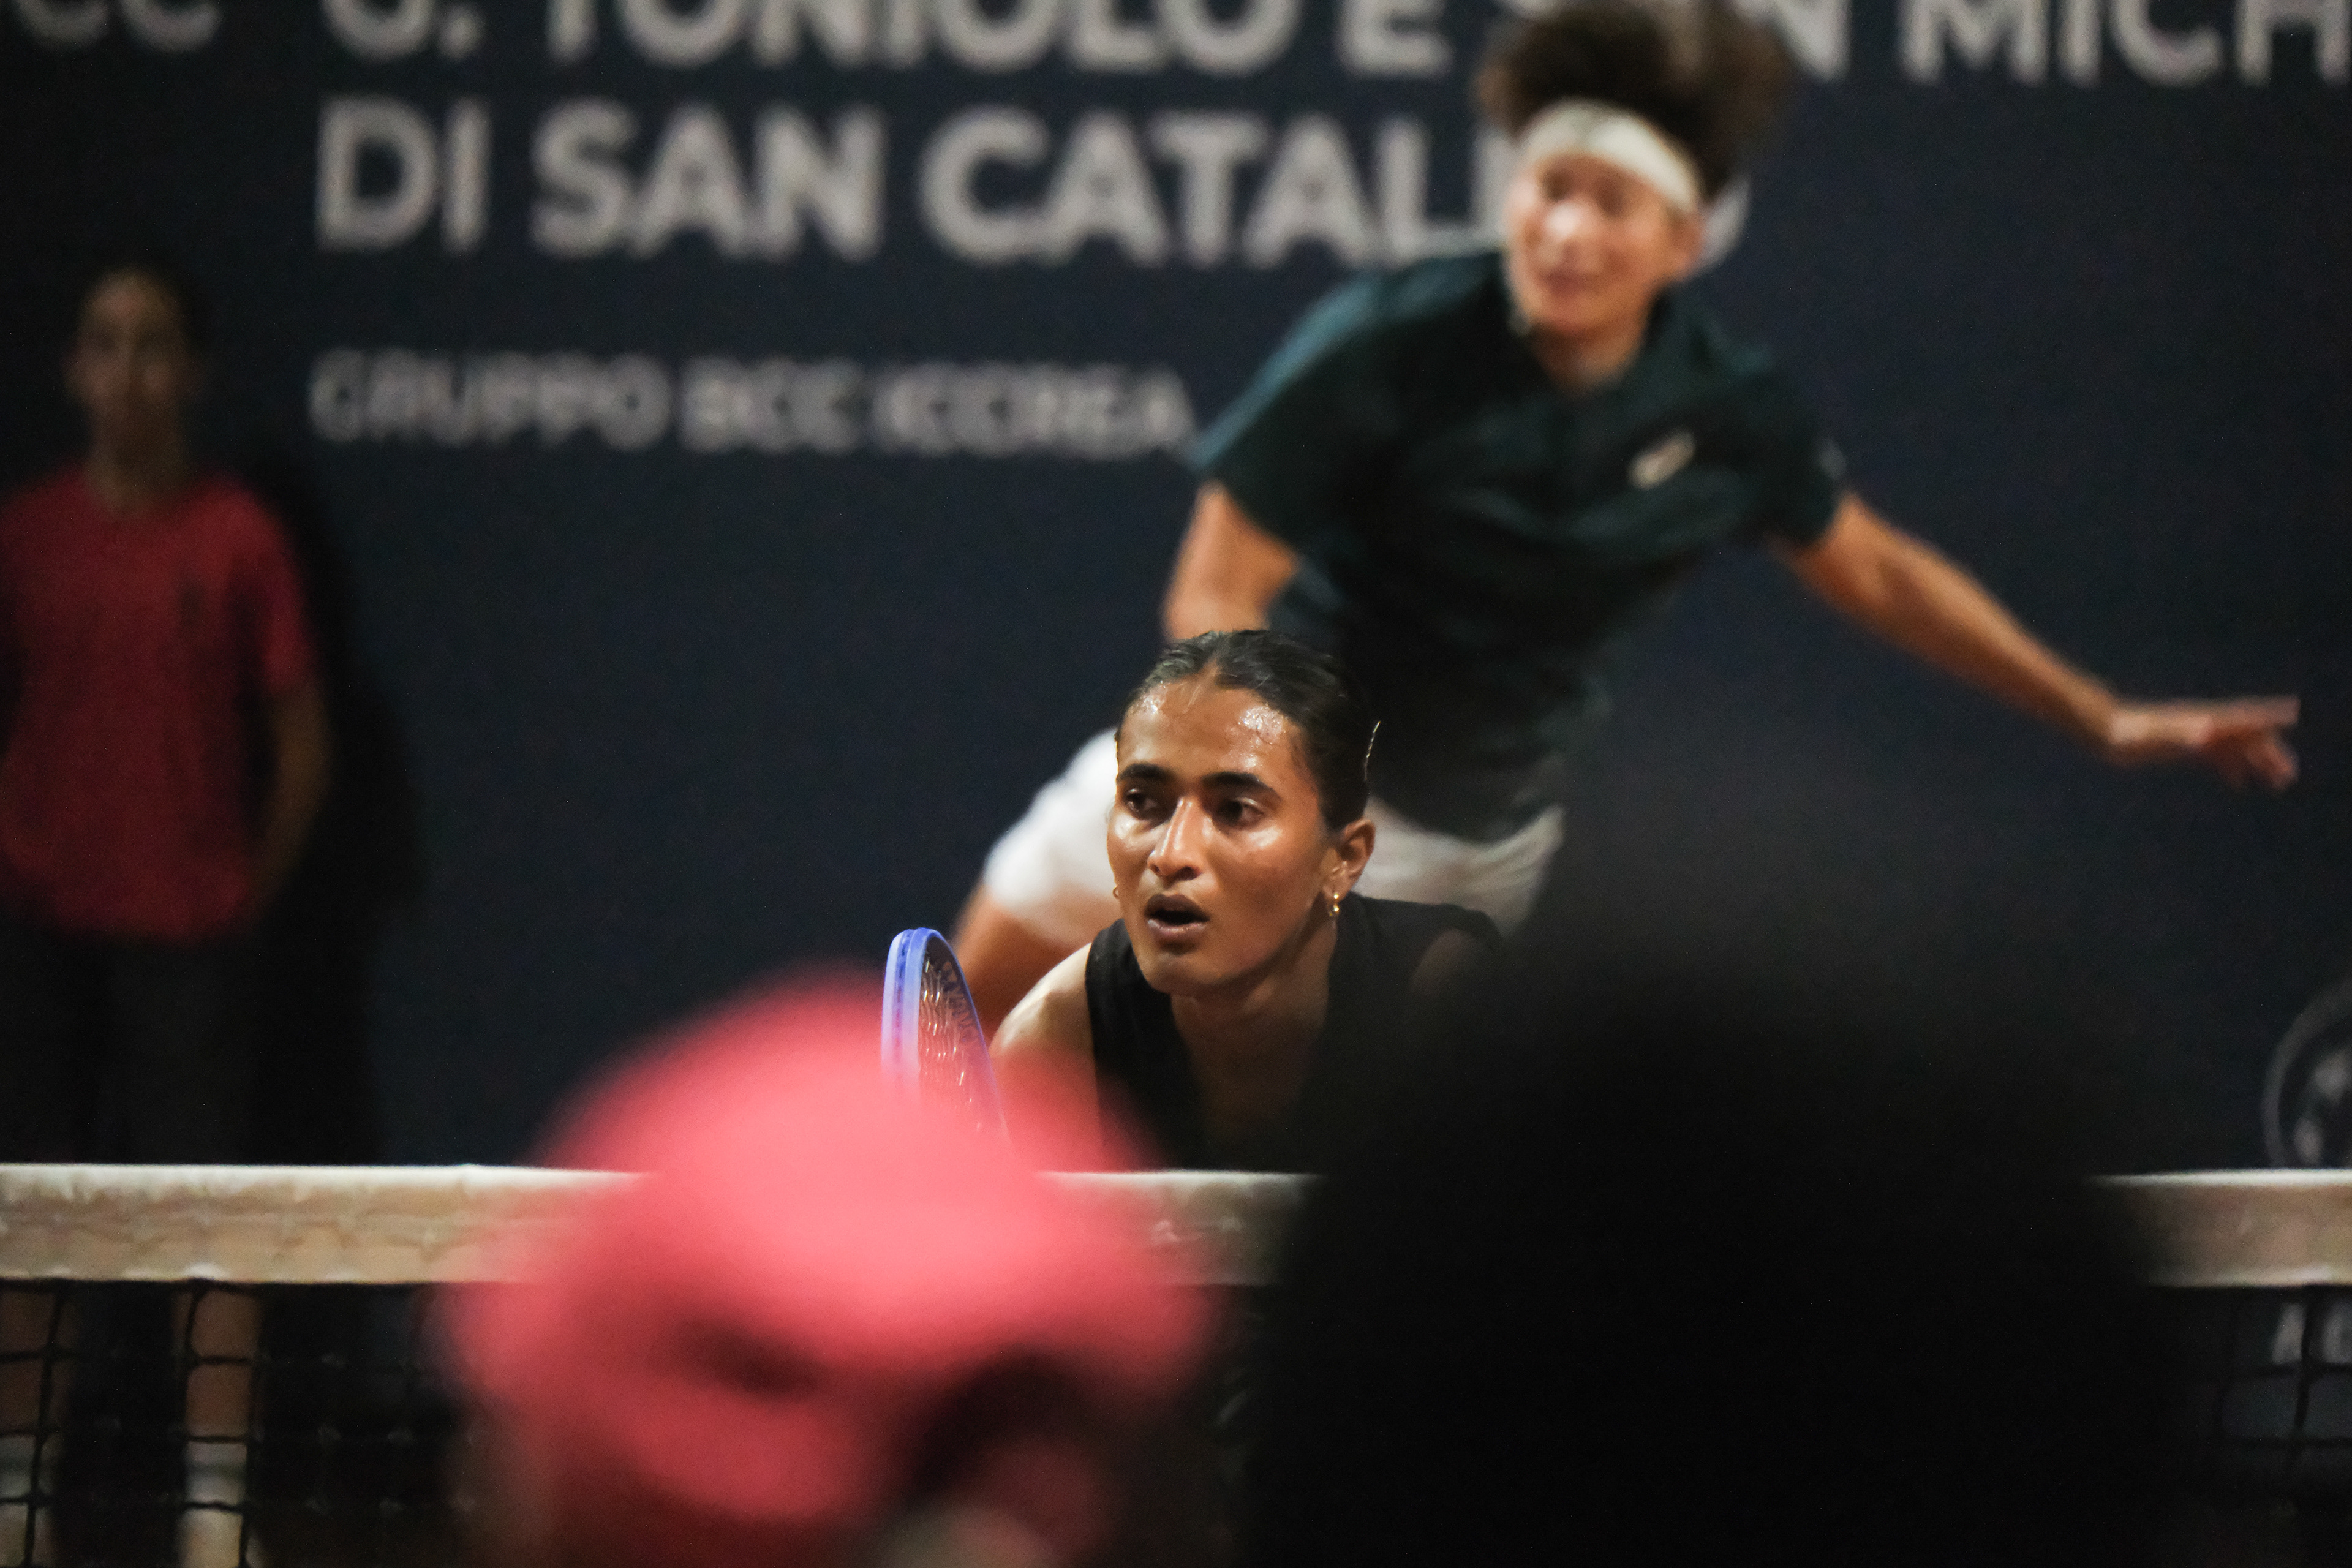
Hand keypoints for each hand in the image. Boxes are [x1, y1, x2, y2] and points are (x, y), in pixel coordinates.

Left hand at [2100, 697, 2299, 788]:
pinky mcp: (2182, 745)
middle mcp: (2202, 725)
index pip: (2241, 717)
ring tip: (2276, 782)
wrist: (2105, 731)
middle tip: (2288, 774)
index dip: (2266, 717)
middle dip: (2269, 753)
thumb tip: (2205, 735)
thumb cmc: (2128, 734)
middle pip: (2244, 737)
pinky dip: (2231, 767)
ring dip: (2256, 762)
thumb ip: (2183, 734)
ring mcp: (2193, 734)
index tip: (2290, 715)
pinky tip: (2237, 783)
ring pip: (2233, 748)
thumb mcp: (2155, 736)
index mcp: (2201, 721)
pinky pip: (2214, 757)